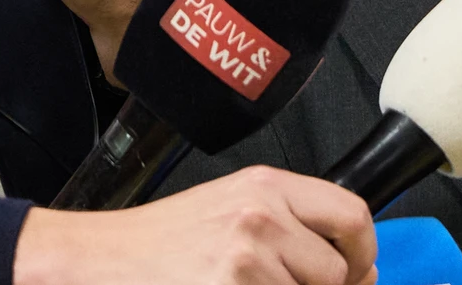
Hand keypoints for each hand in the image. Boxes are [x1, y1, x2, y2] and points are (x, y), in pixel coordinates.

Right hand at [13, 166, 377, 284]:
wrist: (98, 261)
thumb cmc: (159, 243)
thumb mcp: (231, 207)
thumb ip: (291, 224)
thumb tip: (354, 264)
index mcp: (266, 187)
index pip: (351, 215)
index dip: (363, 254)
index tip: (358, 273)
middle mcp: (260, 218)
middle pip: (334, 270)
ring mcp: (244, 261)